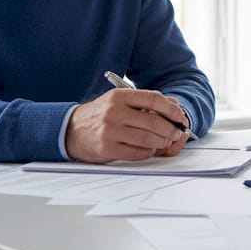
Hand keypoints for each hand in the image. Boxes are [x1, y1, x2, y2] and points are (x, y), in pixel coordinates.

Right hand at [65, 88, 191, 163]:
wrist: (71, 129)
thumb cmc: (101, 115)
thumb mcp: (119, 102)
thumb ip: (145, 103)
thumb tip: (175, 109)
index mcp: (120, 96)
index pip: (154, 99)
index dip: (172, 110)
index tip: (180, 117)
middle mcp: (115, 112)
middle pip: (154, 122)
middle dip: (171, 129)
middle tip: (176, 133)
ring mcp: (110, 131)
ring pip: (148, 139)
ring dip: (161, 142)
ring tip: (164, 142)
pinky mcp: (108, 149)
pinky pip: (138, 153)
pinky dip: (148, 152)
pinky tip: (148, 149)